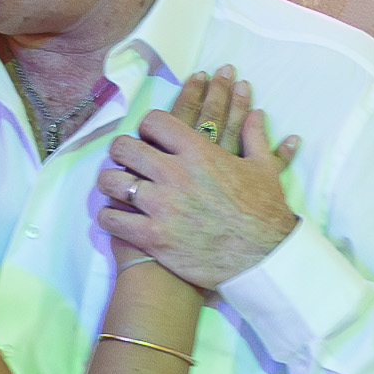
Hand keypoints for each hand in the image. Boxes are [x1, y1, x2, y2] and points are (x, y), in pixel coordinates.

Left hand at [100, 66, 295, 291]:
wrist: (263, 259)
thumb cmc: (264, 214)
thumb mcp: (263, 169)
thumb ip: (254, 137)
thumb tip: (256, 114)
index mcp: (198, 152)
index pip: (154, 122)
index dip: (148, 126)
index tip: (149, 135)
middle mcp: (174, 174)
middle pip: (126, 147)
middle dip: (122, 150)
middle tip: (124, 158)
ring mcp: (160, 205)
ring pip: (112, 181)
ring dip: (110, 182)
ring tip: (114, 186)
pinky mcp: (152, 236)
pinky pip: (112, 219)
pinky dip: (108, 216)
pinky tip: (112, 216)